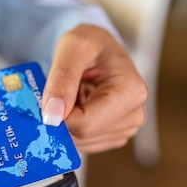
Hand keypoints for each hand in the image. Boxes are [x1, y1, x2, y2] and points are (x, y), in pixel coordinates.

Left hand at [41, 24, 146, 152]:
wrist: (101, 48)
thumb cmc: (90, 44)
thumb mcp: (72, 48)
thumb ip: (61, 80)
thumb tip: (52, 117)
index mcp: (130, 92)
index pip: (85, 124)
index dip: (61, 114)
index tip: (53, 95)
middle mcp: (135, 114)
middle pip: (84, 135)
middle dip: (65, 118)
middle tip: (65, 91)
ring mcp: (127, 128)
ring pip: (82, 141)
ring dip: (69, 121)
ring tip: (76, 94)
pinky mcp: (117, 134)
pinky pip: (86, 142)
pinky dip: (75, 126)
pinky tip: (81, 105)